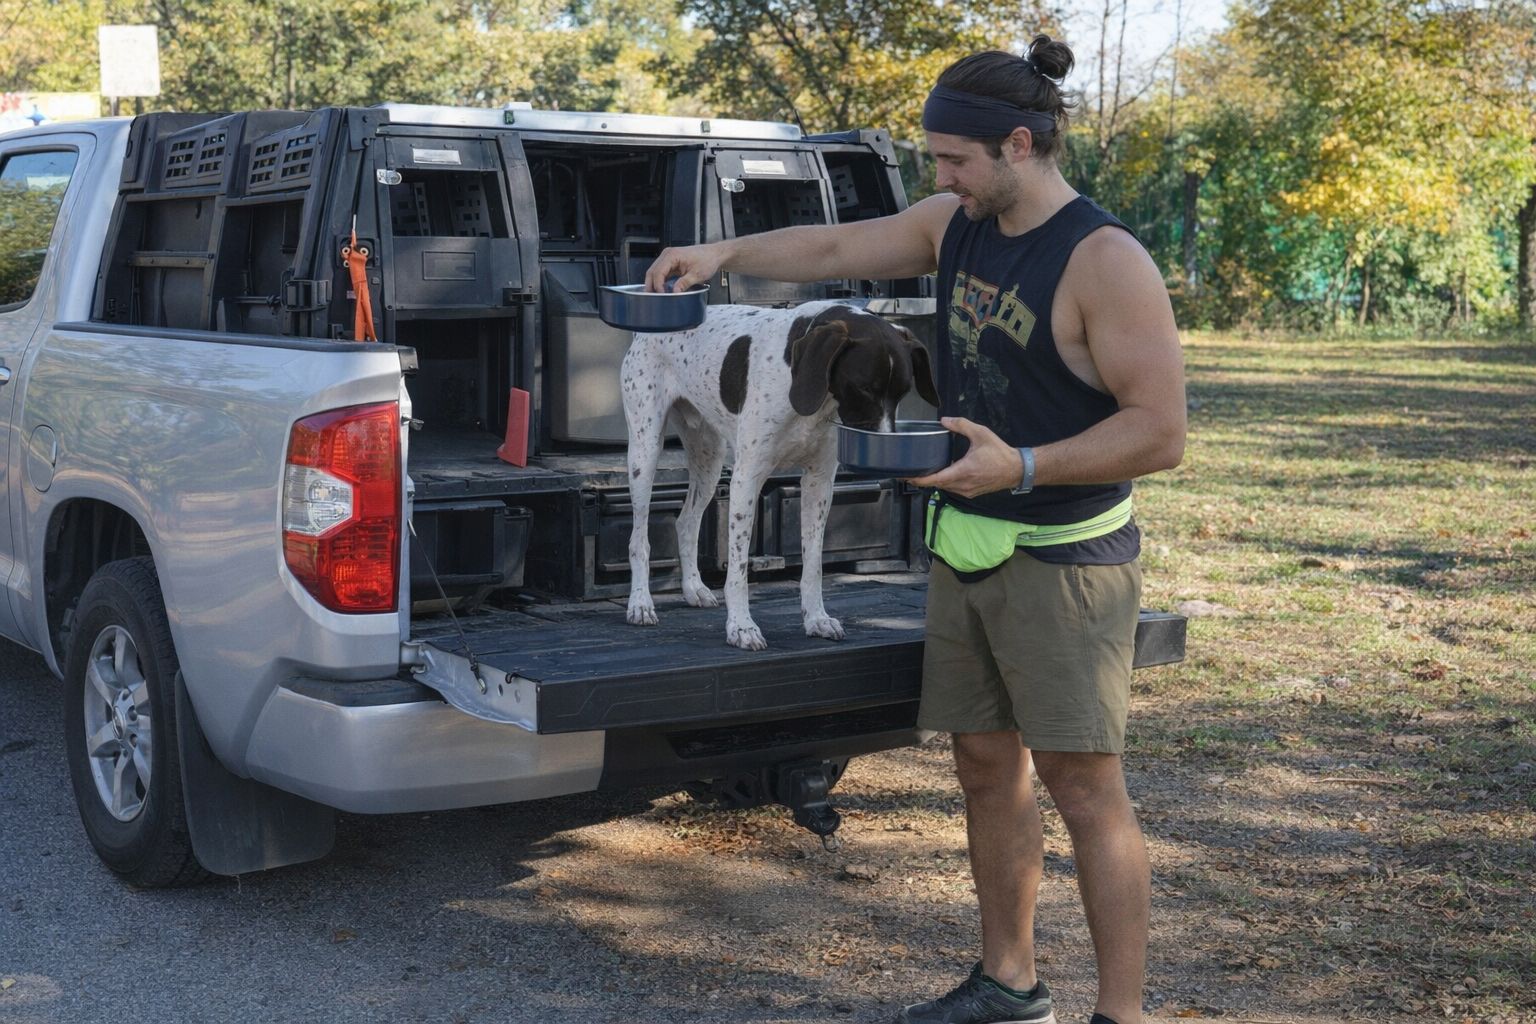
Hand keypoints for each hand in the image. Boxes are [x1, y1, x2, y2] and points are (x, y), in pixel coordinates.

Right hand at [645, 243, 724, 292]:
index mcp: (672, 255)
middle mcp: (667, 255)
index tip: (662, 295)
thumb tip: (675, 292)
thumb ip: (684, 283)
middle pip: (652, 271)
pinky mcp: (671, 263)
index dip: (658, 285)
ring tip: (657, 296)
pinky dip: (660, 282)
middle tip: (653, 298)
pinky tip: (662, 290)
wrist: (714, 255)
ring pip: (655, 272)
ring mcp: (668, 258)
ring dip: (655, 284)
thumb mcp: (697, 274)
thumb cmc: (708, 260)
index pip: (658, 272)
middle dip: (651, 285)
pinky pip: (661, 273)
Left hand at [907, 417, 1023, 497]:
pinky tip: (943, 474)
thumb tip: (944, 420)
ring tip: (925, 472)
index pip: (935, 479)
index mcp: (963, 471)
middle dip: (924, 479)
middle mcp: (963, 485)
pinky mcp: (972, 493)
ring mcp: (967, 491)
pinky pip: (954, 490)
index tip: (906, 476)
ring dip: (936, 481)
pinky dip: (946, 483)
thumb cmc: (1000, 452)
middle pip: (937, 485)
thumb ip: (961, 425)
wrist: (1017, 469)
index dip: (918, 479)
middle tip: (911, 471)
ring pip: (945, 488)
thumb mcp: (980, 433)